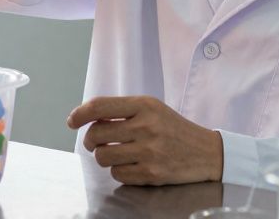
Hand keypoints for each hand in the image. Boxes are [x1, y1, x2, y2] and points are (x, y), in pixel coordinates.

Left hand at [67, 95, 223, 185]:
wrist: (207, 152)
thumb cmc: (173, 128)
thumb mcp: (152, 109)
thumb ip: (122, 110)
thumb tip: (86, 117)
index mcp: (144, 105)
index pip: (99, 106)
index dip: (80, 114)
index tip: (72, 121)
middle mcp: (146, 127)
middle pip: (96, 134)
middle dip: (91, 140)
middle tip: (96, 142)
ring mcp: (149, 151)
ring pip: (103, 157)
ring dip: (103, 157)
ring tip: (115, 153)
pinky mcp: (151, 174)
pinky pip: (117, 174)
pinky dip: (119, 171)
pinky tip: (130, 164)